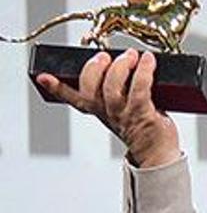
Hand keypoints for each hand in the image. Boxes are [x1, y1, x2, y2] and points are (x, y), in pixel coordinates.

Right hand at [36, 49, 179, 167]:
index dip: (57, 88)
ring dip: (120, 66)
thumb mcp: (125, 112)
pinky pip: (139, 87)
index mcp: (100, 112)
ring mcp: (124, 114)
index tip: (43, 77)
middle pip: (89, 88)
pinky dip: (143, 71)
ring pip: (111, 86)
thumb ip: (120, 93)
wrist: (159, 157)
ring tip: (130, 55)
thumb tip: (125, 65)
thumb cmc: (145, 133)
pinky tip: (147, 60)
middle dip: (94, 68)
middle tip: (105, 56)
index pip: (74, 99)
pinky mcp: (142, 114)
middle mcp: (108, 113)